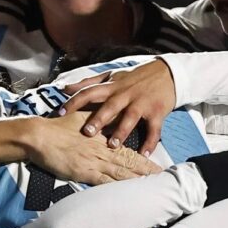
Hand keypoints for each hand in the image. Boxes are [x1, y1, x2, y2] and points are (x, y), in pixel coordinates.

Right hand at [28, 111, 159, 185]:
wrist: (40, 136)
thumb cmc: (58, 126)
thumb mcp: (82, 117)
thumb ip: (97, 121)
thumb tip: (108, 122)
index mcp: (103, 136)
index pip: (128, 149)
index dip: (143, 157)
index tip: (156, 164)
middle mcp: (102, 150)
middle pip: (130, 162)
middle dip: (147, 171)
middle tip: (163, 179)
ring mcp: (95, 162)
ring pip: (121, 173)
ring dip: (137, 181)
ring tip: (152, 189)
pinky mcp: (85, 173)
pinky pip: (105, 182)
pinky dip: (118, 189)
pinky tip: (128, 194)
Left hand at [60, 59, 176, 155]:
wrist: (167, 73)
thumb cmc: (135, 77)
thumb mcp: (112, 75)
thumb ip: (88, 83)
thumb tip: (65, 88)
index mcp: (112, 86)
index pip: (89, 92)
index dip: (74, 101)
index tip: (60, 113)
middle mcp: (125, 94)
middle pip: (109, 106)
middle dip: (98, 119)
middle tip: (86, 132)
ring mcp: (142, 103)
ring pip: (130, 117)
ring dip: (122, 131)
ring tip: (113, 145)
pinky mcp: (157, 111)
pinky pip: (154, 129)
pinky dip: (150, 142)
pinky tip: (144, 154)